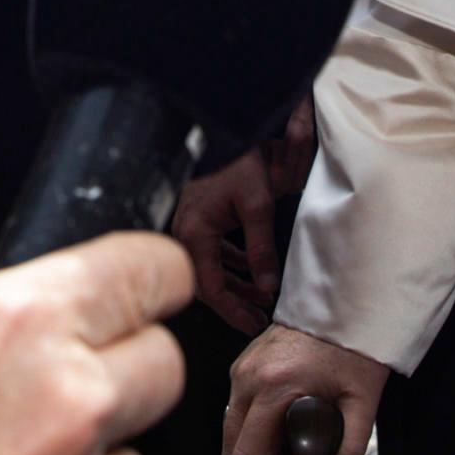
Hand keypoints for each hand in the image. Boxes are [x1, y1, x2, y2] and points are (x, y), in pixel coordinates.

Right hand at [172, 149, 285, 334]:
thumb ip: (262, 249)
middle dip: (234, 303)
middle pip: (207, 283)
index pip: (210, 288)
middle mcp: (186, 233)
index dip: (232, 312)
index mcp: (195, 234)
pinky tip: (251, 272)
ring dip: (236, 285)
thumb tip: (268, 286)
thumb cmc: (237, 161)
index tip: (251, 325)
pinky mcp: (200, 219)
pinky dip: (232, 265)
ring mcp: (191, 226)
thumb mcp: (257, 206)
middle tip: (257, 320)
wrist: (226, 130)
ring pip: (211, 269)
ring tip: (260, 300)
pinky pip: (213, 252)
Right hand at [221, 323, 386, 454]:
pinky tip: (280, 437)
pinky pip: (237, 414)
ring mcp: (241, 371)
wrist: (345, 306)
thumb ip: (346, 450)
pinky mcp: (243, 368)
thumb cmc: (353, 344)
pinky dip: (253, 435)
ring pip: (230, 435)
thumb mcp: (364, 404)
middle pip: (230, 452)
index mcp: (275, 385)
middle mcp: (249, 377)